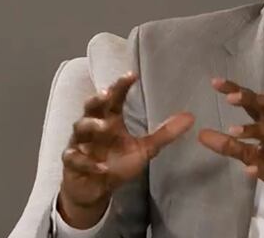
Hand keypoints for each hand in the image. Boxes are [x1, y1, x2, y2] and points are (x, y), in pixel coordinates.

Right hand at [58, 72, 193, 227]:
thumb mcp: (144, 149)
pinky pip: (75, 159)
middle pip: (91, 107)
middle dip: (98, 99)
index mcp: (110, 120)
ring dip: (91, 125)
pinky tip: (101, 167)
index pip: (114, 98)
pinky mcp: (72, 162)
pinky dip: (87, 162)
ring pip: (79, 128)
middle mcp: (93, 127)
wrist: (94, 189)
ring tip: (104, 126)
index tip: (132, 75)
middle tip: (108, 94)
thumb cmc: (116, 163)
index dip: (121, 86)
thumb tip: (191, 117)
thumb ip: (164, 134)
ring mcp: (80, 143)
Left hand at [197, 78, 263, 213]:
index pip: (253, 101)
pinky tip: (249, 170)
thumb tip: (201, 134)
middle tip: (230, 98)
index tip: (215, 82)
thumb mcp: (254, 154)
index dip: (236, 89)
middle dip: (249, 100)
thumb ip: (229, 145)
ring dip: (254, 130)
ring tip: (233, 130)